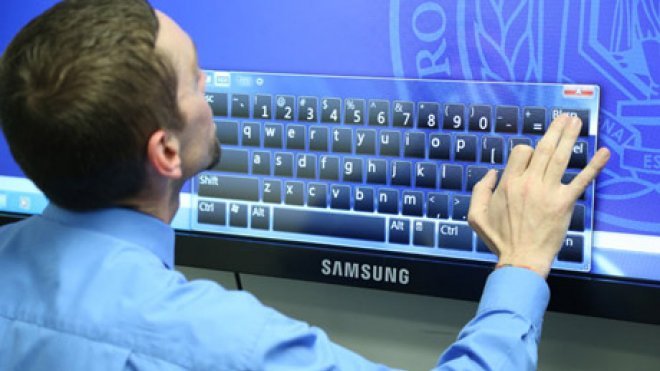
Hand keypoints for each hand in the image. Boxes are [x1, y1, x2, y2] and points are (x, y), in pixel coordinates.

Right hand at [468, 114, 609, 277]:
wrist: (521, 259)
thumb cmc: (498, 239)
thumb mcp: (475, 216)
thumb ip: (479, 191)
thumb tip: (491, 173)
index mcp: (508, 183)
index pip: (521, 152)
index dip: (527, 150)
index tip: (531, 157)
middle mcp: (528, 183)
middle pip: (544, 148)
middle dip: (556, 129)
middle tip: (566, 117)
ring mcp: (548, 192)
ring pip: (561, 157)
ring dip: (570, 136)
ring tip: (576, 121)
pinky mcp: (564, 203)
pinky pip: (581, 180)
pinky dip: (594, 166)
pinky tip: (604, 152)